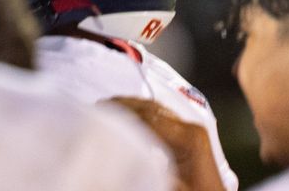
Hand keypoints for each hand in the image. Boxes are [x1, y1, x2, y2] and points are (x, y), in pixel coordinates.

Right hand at [106, 97, 224, 190]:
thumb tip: (130, 158)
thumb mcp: (177, 189)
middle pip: (151, 108)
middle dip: (123, 106)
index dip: (123, 114)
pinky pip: (159, 117)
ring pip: (154, 109)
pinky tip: (125, 118)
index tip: (100, 113)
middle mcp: (191, 128)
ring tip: (106, 109)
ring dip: (130, 107)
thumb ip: (156, 174)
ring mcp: (190, 130)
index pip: (149, 118)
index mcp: (190, 138)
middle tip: (97, 107)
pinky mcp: (187, 135)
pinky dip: (140, 114)